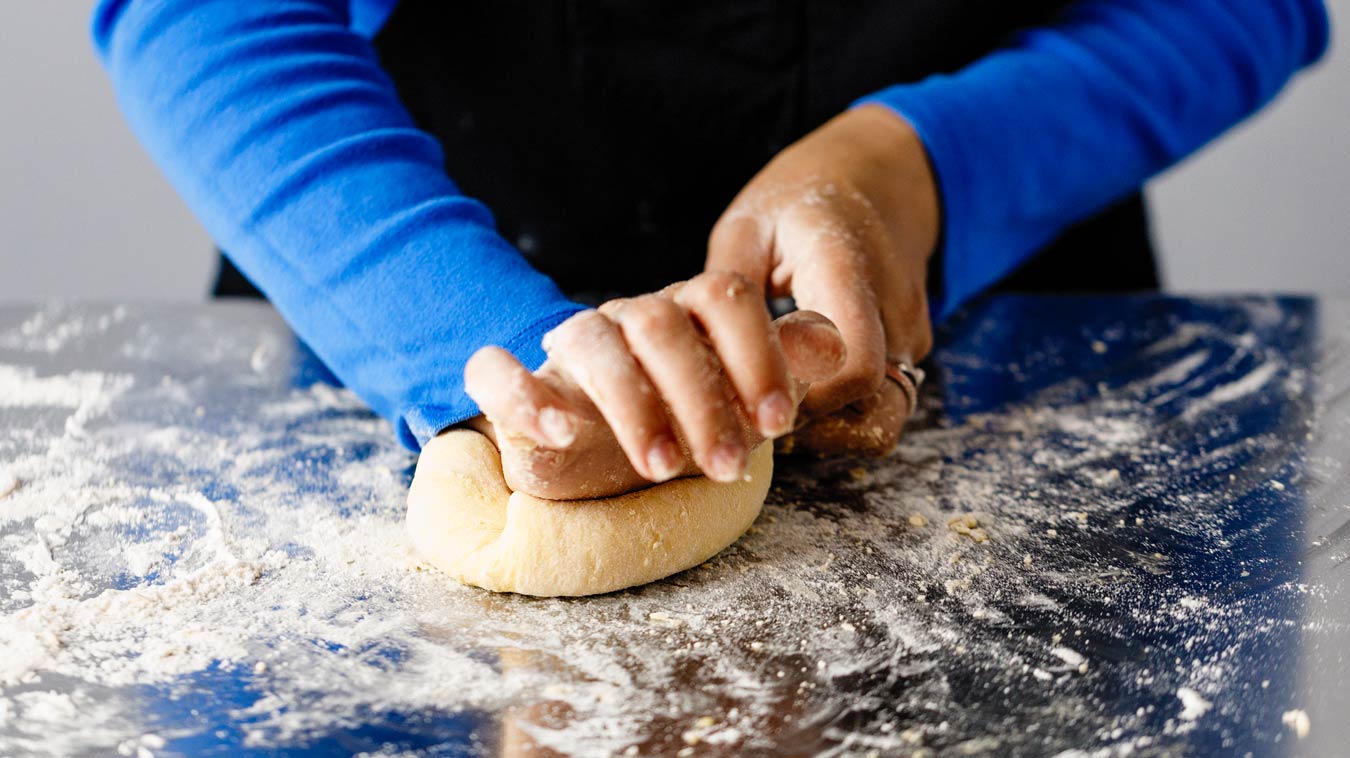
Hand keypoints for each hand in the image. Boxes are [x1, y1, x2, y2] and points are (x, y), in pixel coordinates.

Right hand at [461, 273, 846, 499]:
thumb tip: (837, 342)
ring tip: (662, 466)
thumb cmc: (688, 417)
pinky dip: (520, 394)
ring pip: (589, 336)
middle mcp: (630, 317)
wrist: (607, 446)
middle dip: (702, 398)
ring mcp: (572, 346)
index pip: (724, 297)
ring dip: (629, 403)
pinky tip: (559, 432)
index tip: (777, 422)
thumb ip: (790, 363)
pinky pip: (494, 371)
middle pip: (659, 321)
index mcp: (690, 312)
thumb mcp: (747, 395)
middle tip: (729, 467)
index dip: (756, 354)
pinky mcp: (517, 384)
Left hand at [706, 104, 939, 454]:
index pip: (850, 365)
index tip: (747, 403)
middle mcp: (894, 309)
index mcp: (849, 267)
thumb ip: (726, 290)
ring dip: (828, 431)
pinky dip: (838, 416)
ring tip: (770, 416)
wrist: (880, 177)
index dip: (801, 401)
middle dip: (814, 431)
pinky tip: (793, 401)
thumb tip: (692, 359)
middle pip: (878, 410)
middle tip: (752, 425)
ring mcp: (912, 334)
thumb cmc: (801, 200)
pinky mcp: (910, 352)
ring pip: (883, 419)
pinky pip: (880, 404)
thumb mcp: (749, 225)